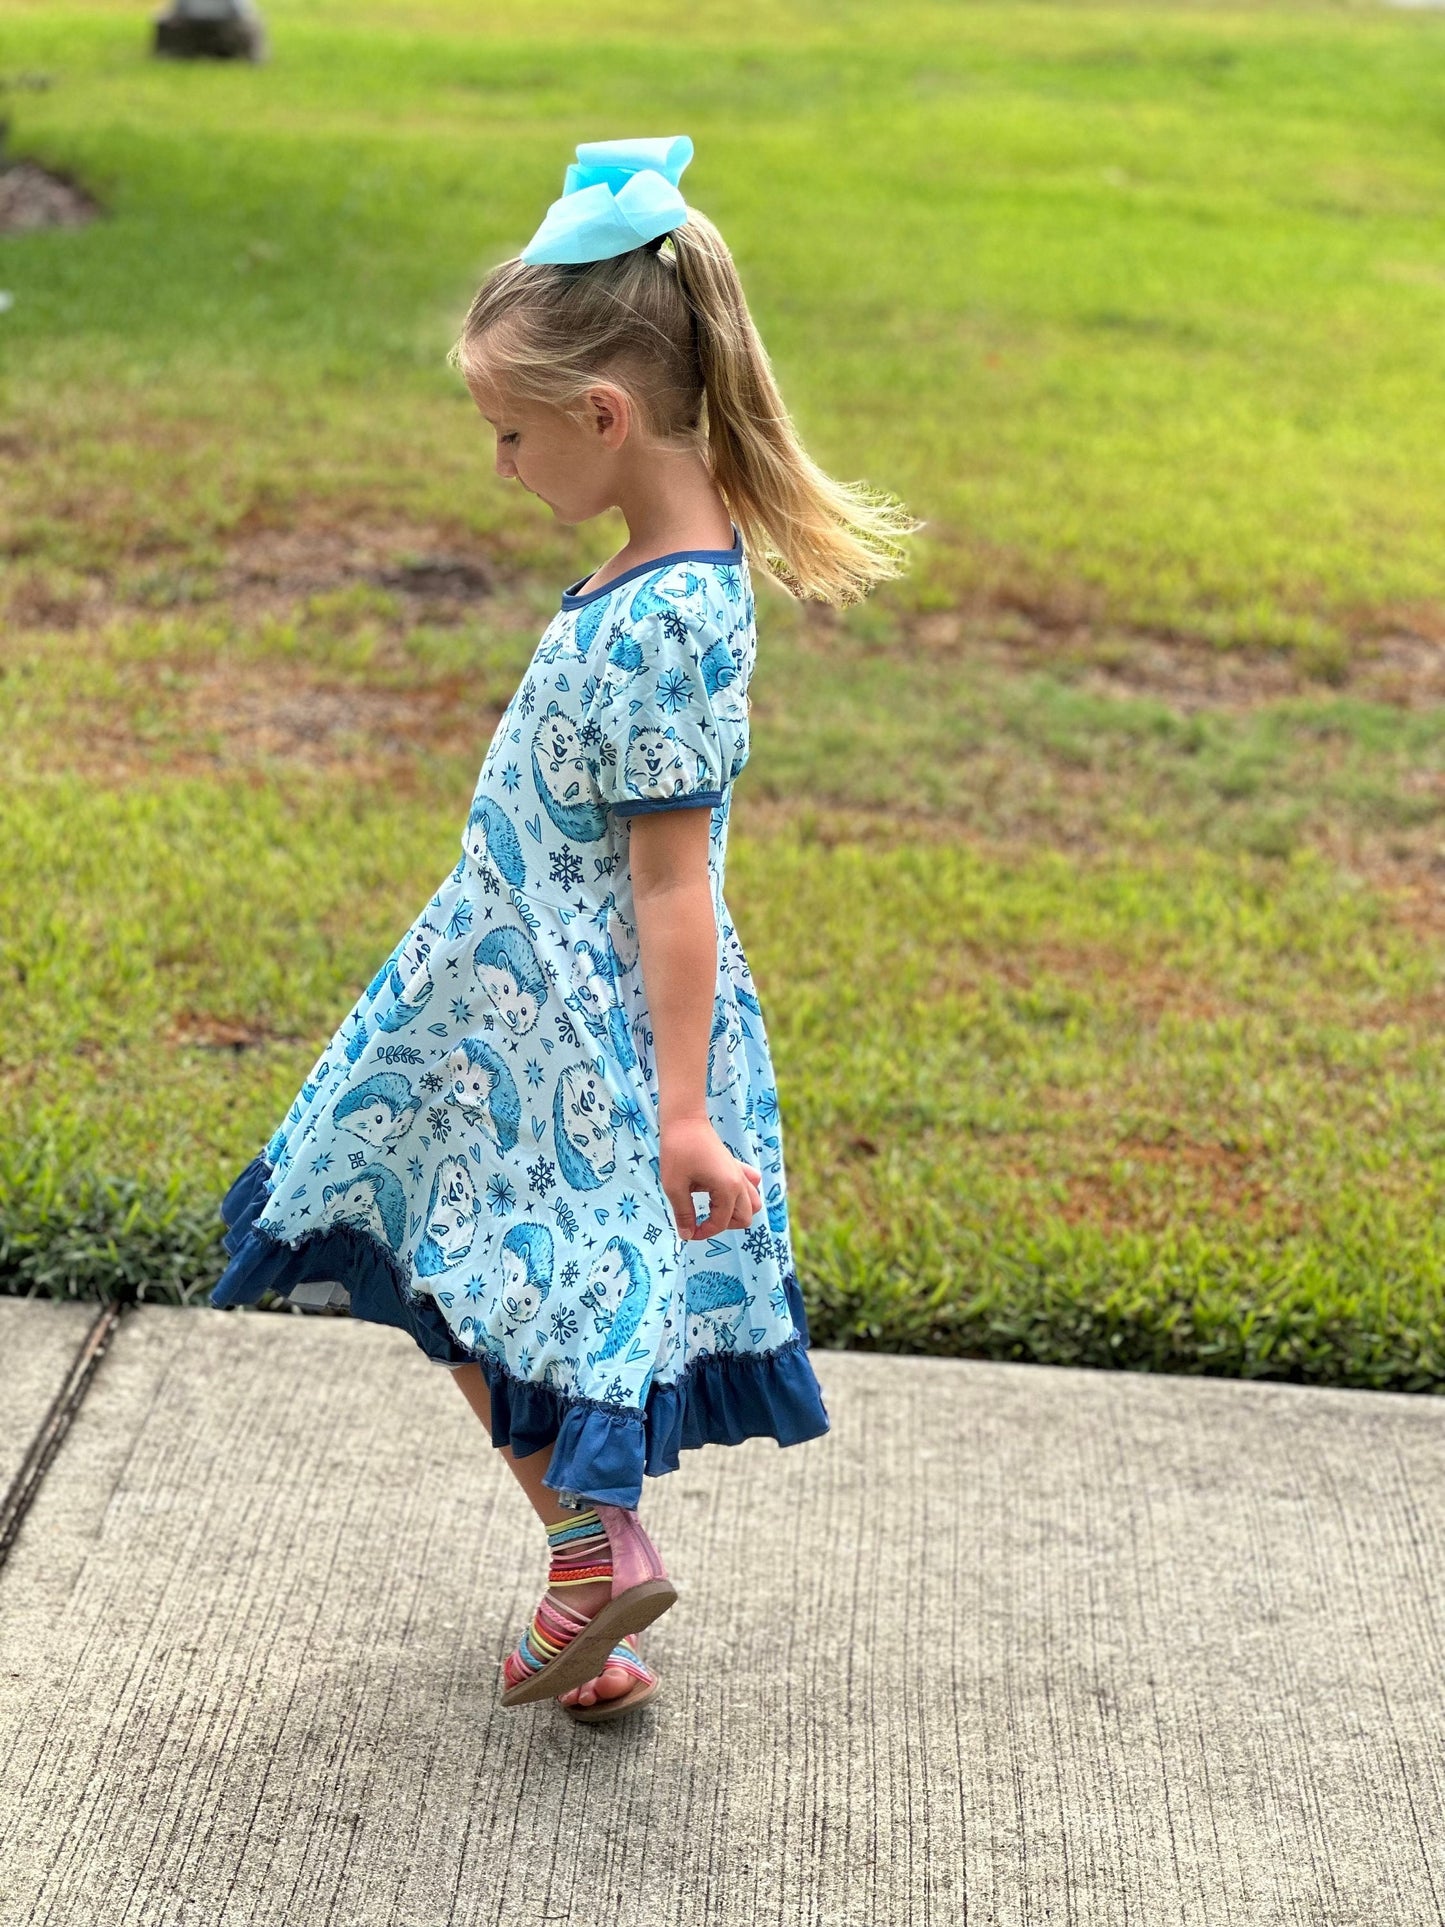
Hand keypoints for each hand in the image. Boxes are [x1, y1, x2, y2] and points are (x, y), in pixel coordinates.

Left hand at [659, 1115, 762, 1241]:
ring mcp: (740, 1173)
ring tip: (712, 1209)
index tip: (687, 1232)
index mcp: (727, 1188)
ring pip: (752, 1203)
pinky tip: (724, 1192)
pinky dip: (742, 1194)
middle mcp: (739, 1183)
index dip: (703, 1232)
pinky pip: (750, 1185)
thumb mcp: (674, 1186)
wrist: (684, 1120)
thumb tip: (687, 1235)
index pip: (721, 1222)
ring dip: (735, 1212)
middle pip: (745, 1217)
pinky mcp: (735, 1165)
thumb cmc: (677, 1150)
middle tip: (700, 1221)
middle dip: (722, 1225)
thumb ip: (683, 1213)